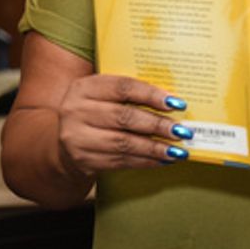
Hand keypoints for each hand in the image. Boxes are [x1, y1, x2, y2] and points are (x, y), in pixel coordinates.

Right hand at [56, 73, 191, 176]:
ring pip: (123, 143)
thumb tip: (173, 101)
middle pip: (125, 117)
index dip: (151, 95)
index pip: (123, 87)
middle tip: (182, 131)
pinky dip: (145, 161)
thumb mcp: (105, 95)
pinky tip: (162, 160)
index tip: (177, 103)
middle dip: (157, 125)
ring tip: (177, 151)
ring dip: (154, 148)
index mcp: (85, 87)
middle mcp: (76, 110)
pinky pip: (120, 161)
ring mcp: (77, 137)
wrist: (67, 139)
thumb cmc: (97, 111)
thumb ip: (132, 93)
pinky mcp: (83, 160)